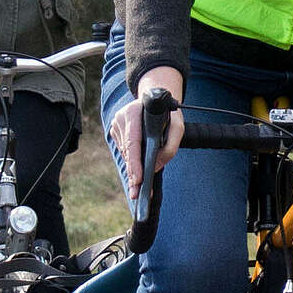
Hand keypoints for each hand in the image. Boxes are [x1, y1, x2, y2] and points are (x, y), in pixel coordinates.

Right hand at [107, 66, 184, 200]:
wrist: (155, 98)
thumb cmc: (167, 112)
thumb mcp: (177, 126)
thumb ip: (170, 146)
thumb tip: (156, 167)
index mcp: (133, 112)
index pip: (133, 141)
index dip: (135, 162)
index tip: (138, 179)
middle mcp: (121, 118)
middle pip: (128, 151)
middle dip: (133, 173)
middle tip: (136, 193)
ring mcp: (116, 124)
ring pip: (126, 153)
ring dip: (133, 169)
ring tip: (137, 188)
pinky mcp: (116, 131)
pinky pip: (125, 151)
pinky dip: (132, 162)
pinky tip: (137, 173)